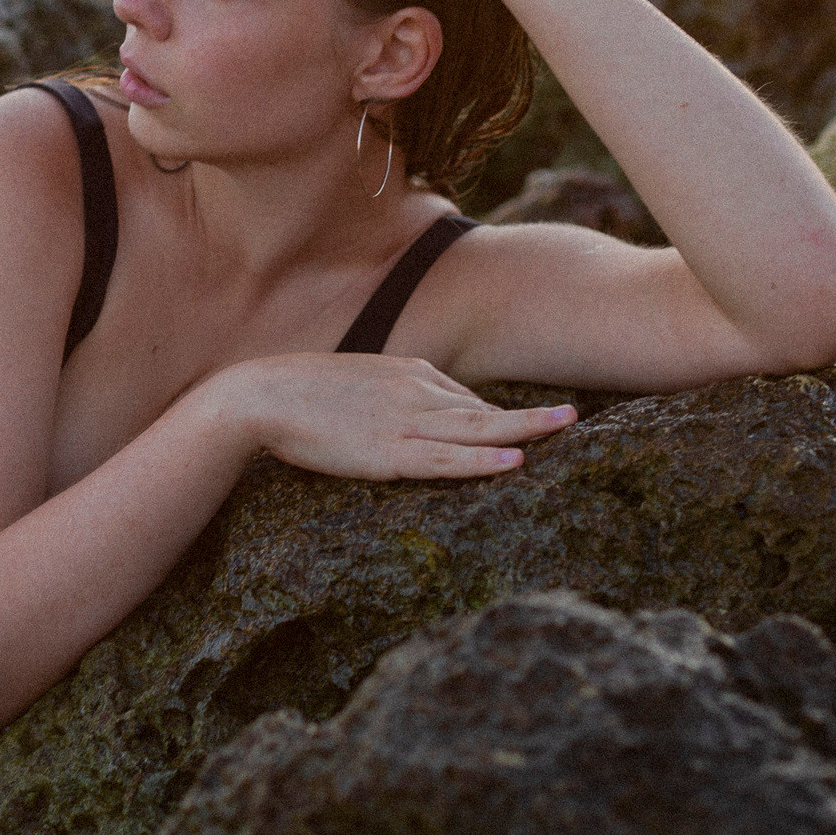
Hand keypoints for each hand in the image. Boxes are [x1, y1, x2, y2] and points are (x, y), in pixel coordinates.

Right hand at [214, 352, 574, 480]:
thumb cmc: (297, 394)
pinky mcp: (391, 452)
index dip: (501, 414)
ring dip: (526, 428)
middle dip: (531, 413)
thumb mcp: (353, 383)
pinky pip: (448, 459)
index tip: (533, 422)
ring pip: (478, 428)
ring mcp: (406, 420)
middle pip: (484, 407)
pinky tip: (516, 460)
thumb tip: (403, 413)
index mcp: (407, 373)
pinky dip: (484, 461)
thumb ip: (386, 395)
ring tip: (566, 426)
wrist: (260, 395)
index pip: (465, 398)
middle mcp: (416, 391)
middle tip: (574, 416)